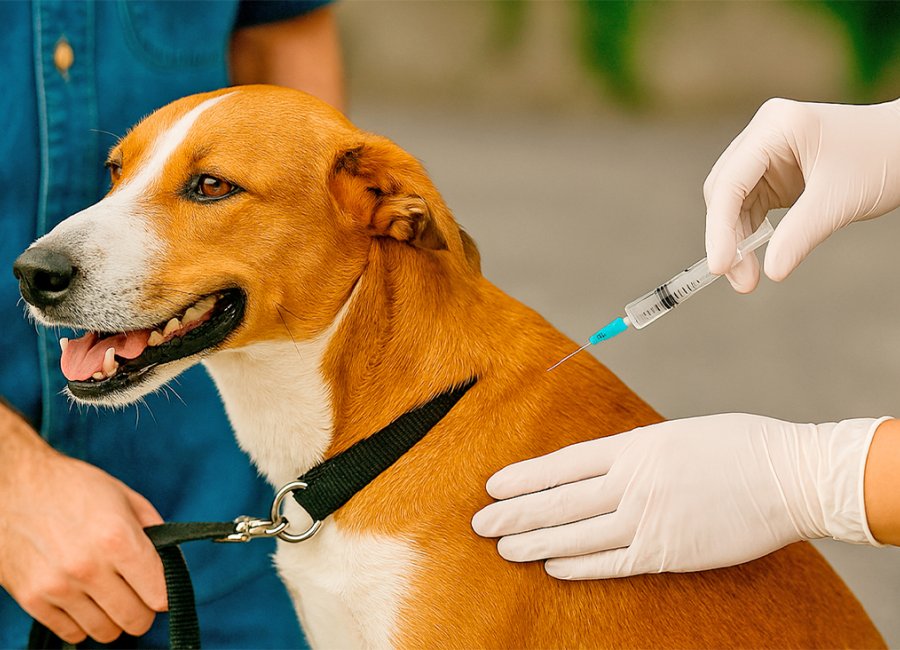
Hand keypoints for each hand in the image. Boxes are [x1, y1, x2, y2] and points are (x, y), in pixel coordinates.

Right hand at [0, 408, 166, 643]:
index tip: (158, 586)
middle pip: (136, 621)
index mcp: (118, 538)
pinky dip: (83, 622)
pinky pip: (72, 634)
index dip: (164, 594)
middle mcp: (88, 567)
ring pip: (106, 633)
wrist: (14, 486)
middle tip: (135, 593)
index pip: (159, 595)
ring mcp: (58, 587)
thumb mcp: (125, 498)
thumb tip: (172, 567)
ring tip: (107, 594)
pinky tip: (82, 598)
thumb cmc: (74, 487)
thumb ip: (155, 533)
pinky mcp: (32, 599)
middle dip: (142, 609)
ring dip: (112, 618)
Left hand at [472, 414, 885, 579]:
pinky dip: (579, 566)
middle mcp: (631, 484)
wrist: (788, 476)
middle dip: (515, 514)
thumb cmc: (735, 445)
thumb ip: (633, 453)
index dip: (524, 477)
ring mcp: (647, 520)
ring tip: (504, 548)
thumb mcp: (673, 434)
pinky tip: (553, 568)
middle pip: (559, 502)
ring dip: (536, 543)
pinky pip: (612, 563)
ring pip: (576, 535)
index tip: (493, 486)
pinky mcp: (667, 552)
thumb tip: (599, 469)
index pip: (562, 464)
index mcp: (633, 447)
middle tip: (480, 523)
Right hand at [704, 97, 899, 291]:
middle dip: (726, 237)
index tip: (719, 266)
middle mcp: (763, 136)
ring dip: (735, 240)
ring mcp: (767, 153)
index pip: (731, 181)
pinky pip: (749, 207)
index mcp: (775, 127)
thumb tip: (770, 272)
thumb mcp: (839, 201)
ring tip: (746, 278)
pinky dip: (749, 234)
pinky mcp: (774, 173)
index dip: (719, 227)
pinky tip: (753, 257)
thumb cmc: (884, 159)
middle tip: (736, 278)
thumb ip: (799, 236)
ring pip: (732, 203)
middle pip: (724, 191)